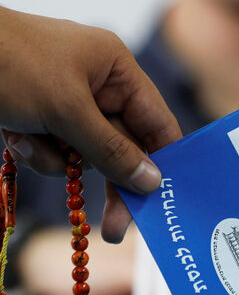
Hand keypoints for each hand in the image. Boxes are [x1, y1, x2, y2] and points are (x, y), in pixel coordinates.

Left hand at [0, 7, 181, 241]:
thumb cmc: (12, 64)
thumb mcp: (67, 110)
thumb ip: (112, 150)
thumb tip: (152, 182)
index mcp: (118, 72)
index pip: (156, 121)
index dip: (165, 159)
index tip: (167, 198)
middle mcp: (101, 88)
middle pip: (123, 146)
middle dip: (111, 180)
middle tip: (115, 230)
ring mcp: (72, 104)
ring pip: (87, 154)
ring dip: (59, 159)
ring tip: (28, 141)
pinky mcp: (46, 118)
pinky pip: (58, 152)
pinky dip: (37, 153)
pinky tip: (15, 136)